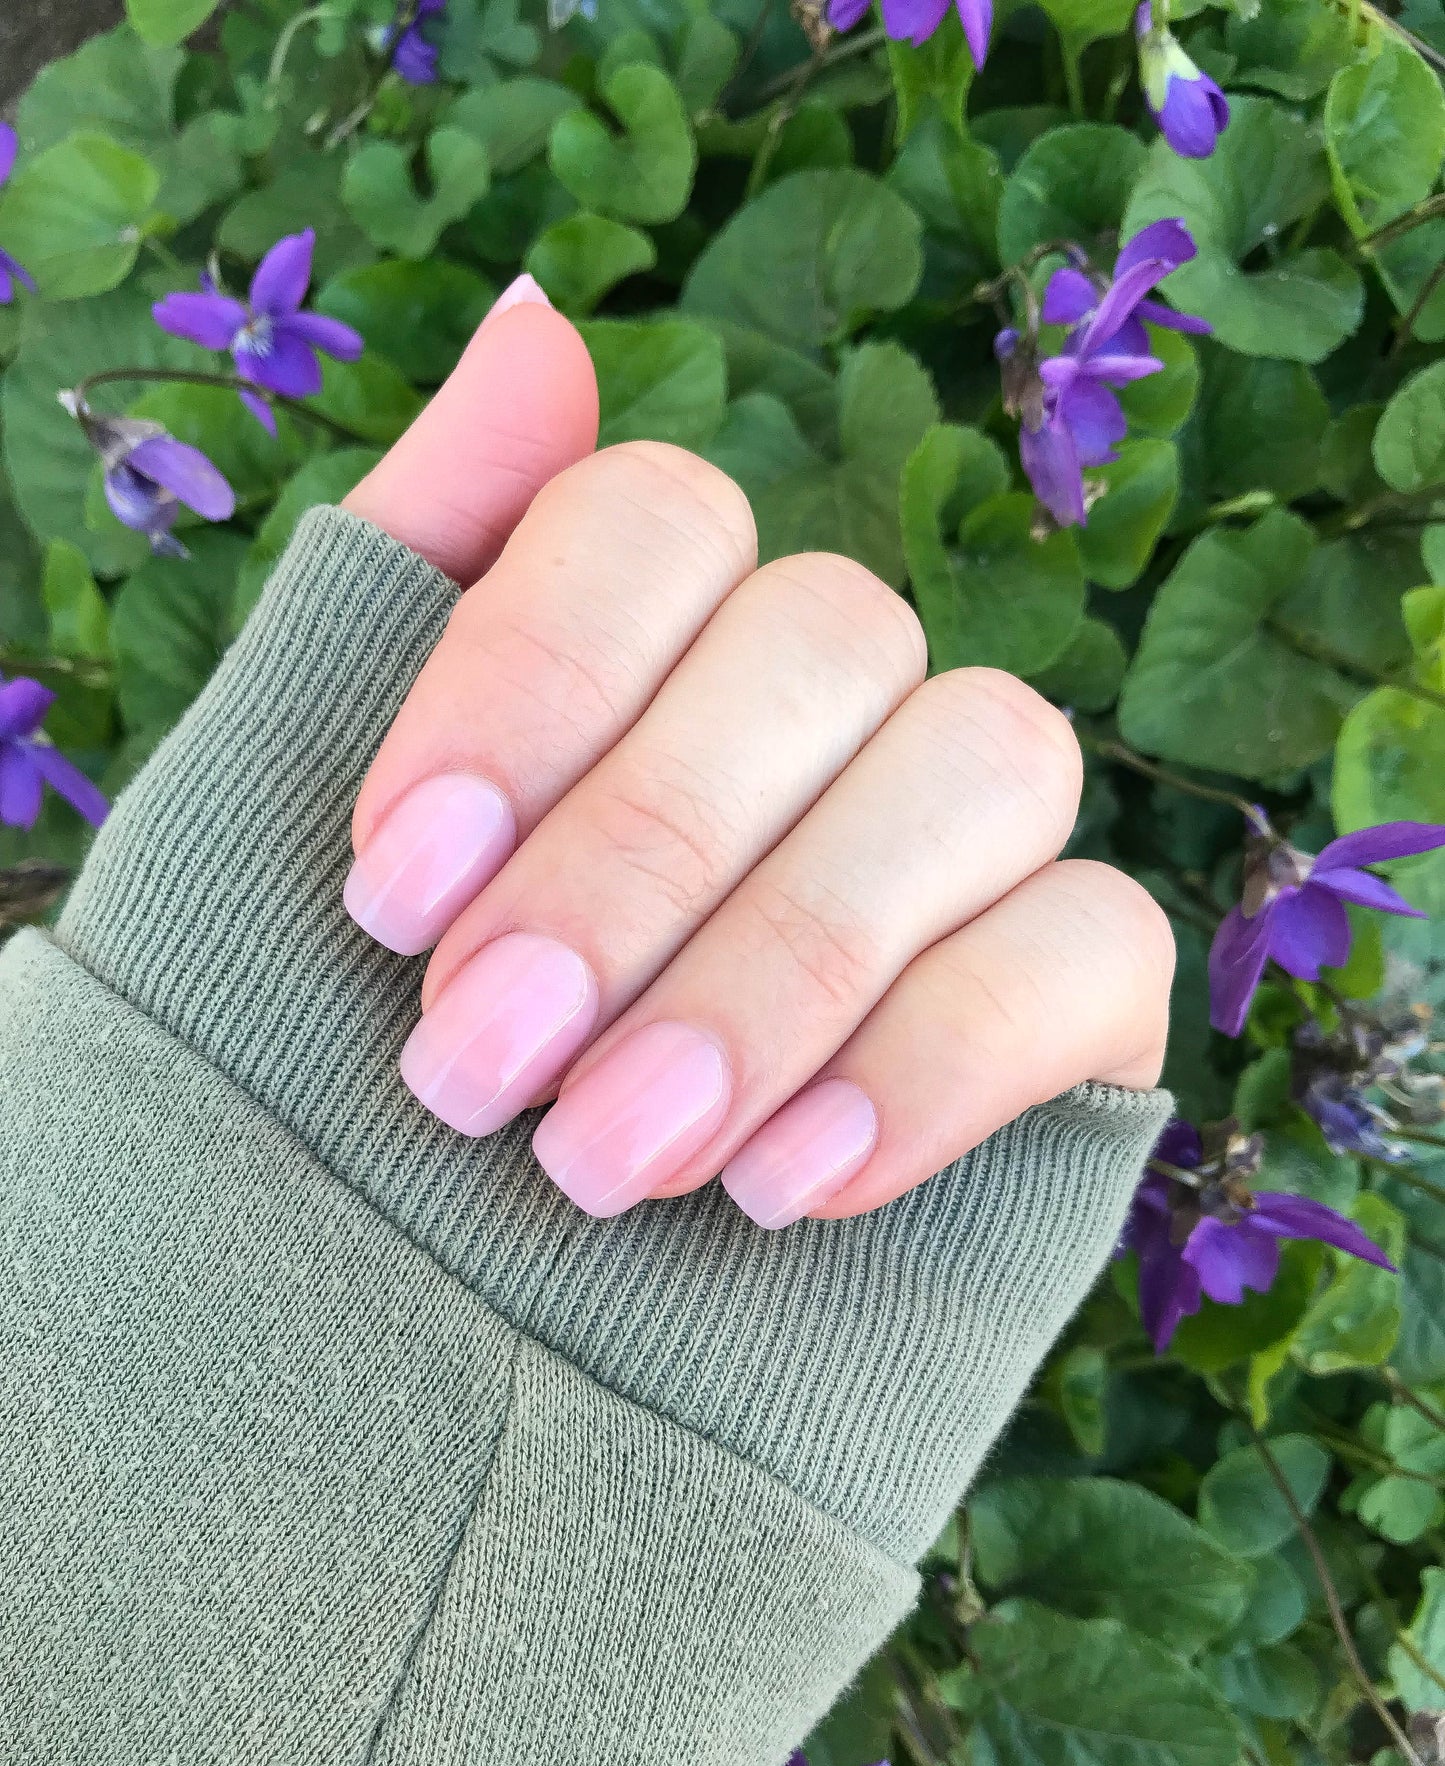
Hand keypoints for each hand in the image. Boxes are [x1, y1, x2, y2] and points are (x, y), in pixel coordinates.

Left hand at [341, 280, 1173, 1226]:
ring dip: (784, 965)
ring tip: (613, 1160)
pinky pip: (1091, 948)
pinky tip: (784, 1184)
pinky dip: (935, 1057)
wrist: (460, 1346)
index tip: (393, 892)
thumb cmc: (373, 1075)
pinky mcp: (1074, 994)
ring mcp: (971, 838)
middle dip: (641, 862)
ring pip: (988, 762)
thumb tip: (530, 327)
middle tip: (477, 1070)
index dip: (531, 681)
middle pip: (828, 637)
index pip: (658, 513)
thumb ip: (412, 580)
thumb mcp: (308, 834)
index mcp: (656, 632)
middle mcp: (836, 698)